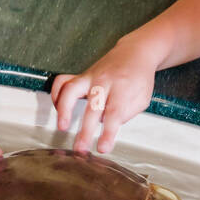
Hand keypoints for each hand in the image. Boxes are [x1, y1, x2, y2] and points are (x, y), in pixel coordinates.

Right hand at [50, 36, 157, 152]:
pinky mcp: (81, 74)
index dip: (108, 132)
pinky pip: (63, 81)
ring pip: (71, 89)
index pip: (115, 114)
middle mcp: (105, 81)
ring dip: (64, 108)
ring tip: (62, 126)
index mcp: (123, 89)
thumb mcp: (142, 98)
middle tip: (80, 148)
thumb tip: (108, 125)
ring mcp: (91, 76)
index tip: (102, 148)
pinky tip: (57, 108)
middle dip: (85, 129)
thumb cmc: (139, 77)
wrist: (135, 51)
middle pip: (92, 106)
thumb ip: (127, 113)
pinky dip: (56, 94)